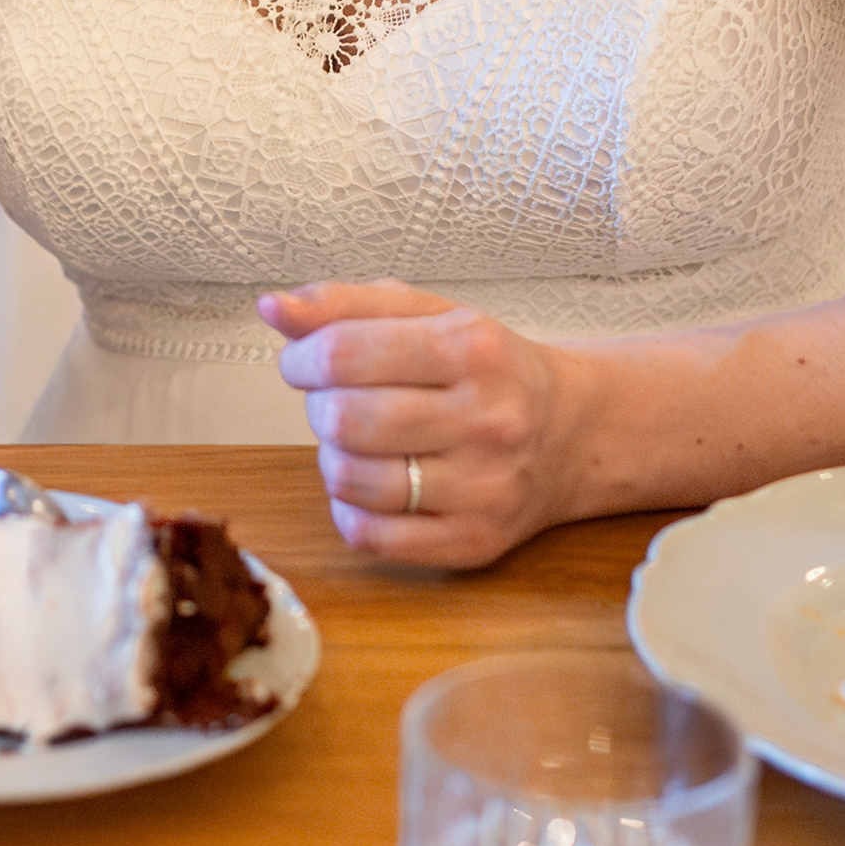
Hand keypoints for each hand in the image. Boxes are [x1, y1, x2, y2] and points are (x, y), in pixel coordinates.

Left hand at [264, 281, 575, 566]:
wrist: (570, 432)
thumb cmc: (485, 368)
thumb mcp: (426, 314)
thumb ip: (345, 304)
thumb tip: (273, 306)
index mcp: (471, 348)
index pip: (344, 352)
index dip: (302, 357)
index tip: (305, 361)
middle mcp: (486, 419)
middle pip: (345, 419)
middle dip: (319, 408)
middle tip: (337, 402)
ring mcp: (484, 487)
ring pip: (353, 479)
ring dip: (333, 458)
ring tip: (357, 442)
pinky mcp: (474, 540)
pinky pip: (371, 537)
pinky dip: (349, 510)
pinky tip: (369, 486)